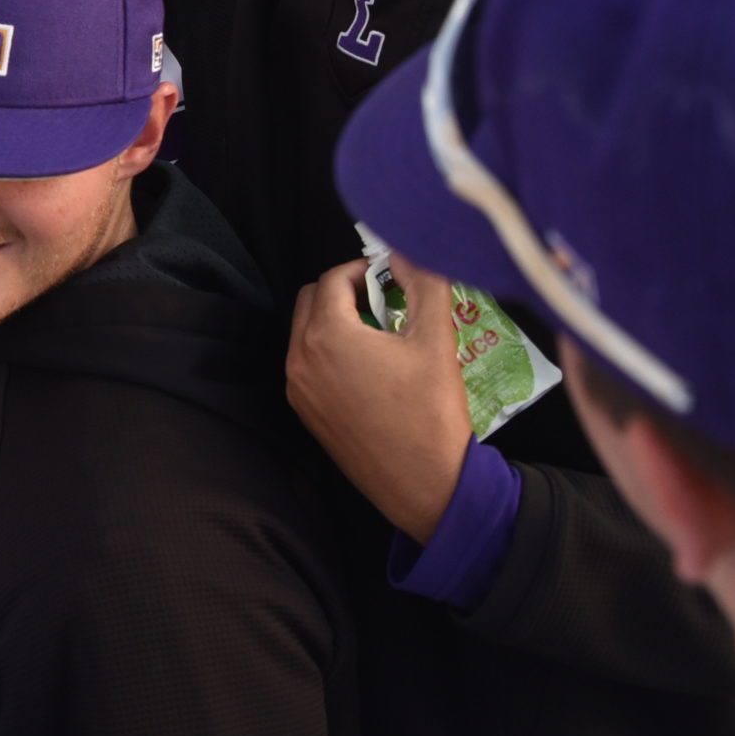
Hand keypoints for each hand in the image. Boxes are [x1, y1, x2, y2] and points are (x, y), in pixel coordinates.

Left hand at [287, 254, 474, 543]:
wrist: (426, 485)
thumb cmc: (431, 412)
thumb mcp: (436, 340)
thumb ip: (424, 284)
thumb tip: (408, 251)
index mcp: (326, 335)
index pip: (334, 278)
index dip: (363, 269)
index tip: (392, 277)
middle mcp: (300, 358)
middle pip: (312, 300)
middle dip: (345, 292)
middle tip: (384, 302)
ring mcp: (298, 389)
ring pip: (306, 332)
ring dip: (336, 321)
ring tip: (380, 334)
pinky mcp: (305, 413)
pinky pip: (308, 365)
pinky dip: (329, 353)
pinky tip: (369, 368)